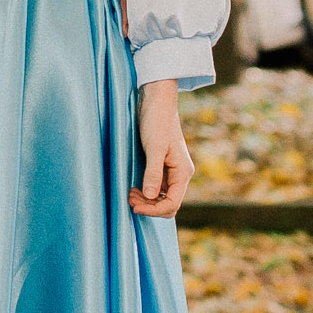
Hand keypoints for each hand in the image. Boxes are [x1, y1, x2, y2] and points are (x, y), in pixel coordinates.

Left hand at [128, 77, 192, 217]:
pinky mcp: (163, 167)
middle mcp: (180, 174)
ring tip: (130, 194)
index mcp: (183, 172)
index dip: (154, 210)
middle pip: (169, 204)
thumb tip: (150, 196)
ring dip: (147, 201)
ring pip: (162, 197)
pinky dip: (146, 192)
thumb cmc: (157, 122)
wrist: (157, 103)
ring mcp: (172, 172)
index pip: (172, 203)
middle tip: (130, 199)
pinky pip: (157, 188)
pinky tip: (135, 188)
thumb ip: (153, 173)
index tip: (135, 207)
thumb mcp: (154, 148)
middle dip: (150, 207)